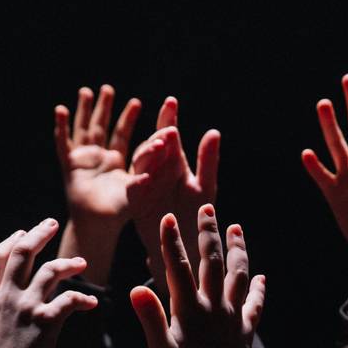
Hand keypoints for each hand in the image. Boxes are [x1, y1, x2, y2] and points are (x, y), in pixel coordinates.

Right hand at [0, 221, 97, 347]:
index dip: (9, 242)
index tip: (21, 233)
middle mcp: (4, 298)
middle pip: (22, 253)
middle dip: (38, 234)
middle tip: (51, 223)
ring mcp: (25, 309)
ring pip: (50, 270)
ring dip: (68, 262)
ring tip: (82, 262)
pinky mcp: (46, 323)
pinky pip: (70, 300)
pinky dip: (83, 299)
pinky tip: (93, 304)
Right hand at [54, 84, 141, 223]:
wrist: (98, 225)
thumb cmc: (120, 213)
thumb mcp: (136, 191)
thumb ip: (147, 170)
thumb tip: (160, 150)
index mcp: (117, 161)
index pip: (124, 135)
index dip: (129, 119)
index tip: (137, 103)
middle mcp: (100, 158)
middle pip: (102, 127)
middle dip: (106, 108)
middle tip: (109, 89)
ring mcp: (84, 160)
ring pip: (84, 129)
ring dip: (85, 111)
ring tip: (86, 91)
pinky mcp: (70, 165)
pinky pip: (64, 142)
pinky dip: (62, 127)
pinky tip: (61, 110)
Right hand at [127, 96, 220, 276]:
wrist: (188, 247)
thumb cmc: (197, 216)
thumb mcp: (205, 186)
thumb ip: (207, 160)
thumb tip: (214, 131)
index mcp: (173, 161)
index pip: (168, 134)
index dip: (168, 117)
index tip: (171, 101)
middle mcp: (156, 169)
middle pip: (152, 145)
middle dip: (158, 136)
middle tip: (169, 130)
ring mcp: (144, 184)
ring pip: (140, 163)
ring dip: (148, 154)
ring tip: (159, 147)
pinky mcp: (135, 202)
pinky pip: (133, 190)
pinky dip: (138, 184)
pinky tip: (146, 178)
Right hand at [130, 207, 265, 347]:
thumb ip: (150, 317)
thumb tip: (136, 288)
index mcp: (189, 309)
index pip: (180, 267)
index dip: (173, 241)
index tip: (170, 217)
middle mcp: (214, 306)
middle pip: (213, 262)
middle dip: (209, 233)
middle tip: (208, 207)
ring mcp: (232, 316)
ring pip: (238, 276)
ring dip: (239, 250)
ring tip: (237, 228)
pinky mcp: (245, 330)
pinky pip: (254, 306)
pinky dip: (259, 291)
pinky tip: (262, 279)